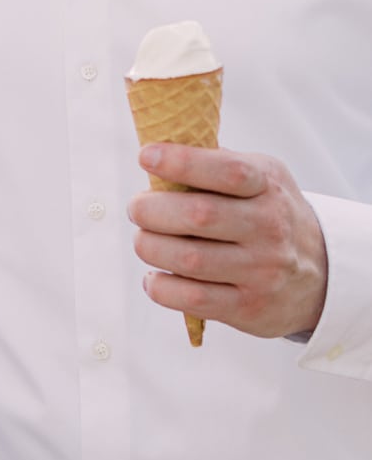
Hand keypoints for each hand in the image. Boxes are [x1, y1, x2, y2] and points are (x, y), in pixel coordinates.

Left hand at [127, 144, 327, 339]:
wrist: (322, 274)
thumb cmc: (270, 214)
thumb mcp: (261, 177)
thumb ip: (217, 163)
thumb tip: (159, 153)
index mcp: (268, 187)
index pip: (228, 171)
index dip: (182, 162)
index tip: (146, 156)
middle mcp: (269, 228)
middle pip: (200, 215)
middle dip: (153, 210)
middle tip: (137, 208)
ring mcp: (261, 271)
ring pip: (190, 259)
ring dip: (151, 247)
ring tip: (143, 241)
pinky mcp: (249, 307)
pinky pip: (193, 298)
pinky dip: (162, 287)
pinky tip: (155, 278)